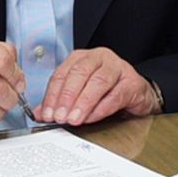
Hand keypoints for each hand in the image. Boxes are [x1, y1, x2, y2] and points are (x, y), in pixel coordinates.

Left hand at [40, 47, 157, 125]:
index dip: (52, 95)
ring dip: (83, 103)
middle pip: (79, 73)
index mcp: (82, 58)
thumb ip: (60, 101)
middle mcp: (99, 58)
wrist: (137, 94)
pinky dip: (101, 108)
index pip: (62, 73)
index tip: (47, 114)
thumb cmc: (107, 91)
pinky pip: (115, 95)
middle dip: (67, 97)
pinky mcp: (132, 82)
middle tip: (60, 116)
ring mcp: (118, 67)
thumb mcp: (81, 93)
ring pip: (97, 82)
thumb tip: (40, 114)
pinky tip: (91, 117)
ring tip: (74, 119)